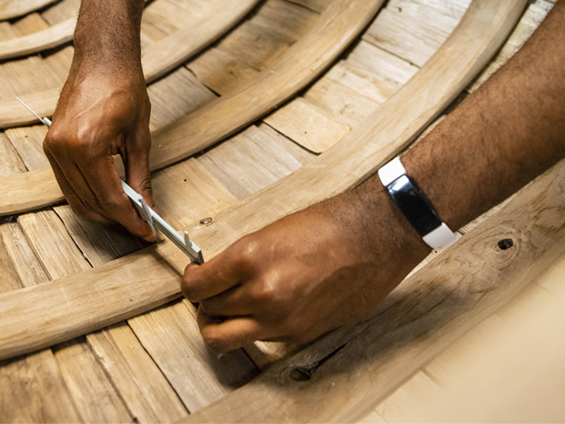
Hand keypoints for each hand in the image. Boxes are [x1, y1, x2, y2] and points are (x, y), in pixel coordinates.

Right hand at [43, 59, 154, 239]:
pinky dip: (86, 194)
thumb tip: (148, 208)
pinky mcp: (50, 145)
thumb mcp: (140, 136)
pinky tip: (107, 196)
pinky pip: (67, 182)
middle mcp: (64, 149)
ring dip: (101, 210)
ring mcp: (53, 148)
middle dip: (116, 219)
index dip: (130, 220)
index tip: (147, 232)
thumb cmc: (123, 88)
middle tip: (140, 225)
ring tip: (126, 214)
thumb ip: (141, 177)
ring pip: (76, 198)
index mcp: (88, 145)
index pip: (110, 198)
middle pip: (91, 203)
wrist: (101, 59)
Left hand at [181, 179, 428, 353]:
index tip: (194, 278)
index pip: (196, 286)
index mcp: (250, 258)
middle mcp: (262, 292)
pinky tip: (261, 310)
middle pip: (208, 314)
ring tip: (229, 309)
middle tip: (212, 292)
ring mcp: (281, 318)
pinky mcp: (299, 333)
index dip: (190, 283)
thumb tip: (217, 276)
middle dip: (205, 302)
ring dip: (221, 324)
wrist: (374, 237)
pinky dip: (253, 328)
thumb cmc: (329, 226)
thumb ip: (239, 259)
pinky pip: (259, 339)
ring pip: (226, 338)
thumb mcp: (268, 233)